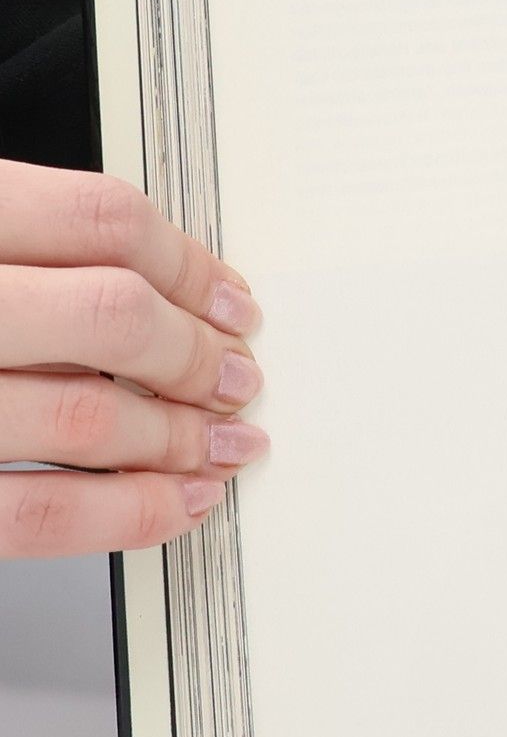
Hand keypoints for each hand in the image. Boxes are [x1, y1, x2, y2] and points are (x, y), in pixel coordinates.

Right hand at [0, 160, 267, 555]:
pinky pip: (40, 513)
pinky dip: (129, 513)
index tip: (236, 302)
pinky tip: (179, 502)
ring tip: (226, 444)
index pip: (103, 223)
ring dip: (182, 437)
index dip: (190, 267)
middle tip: (240, 379)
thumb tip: (162, 285)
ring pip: (89, 418)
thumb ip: (35, 247)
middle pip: (114, 317)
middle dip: (199, 355)